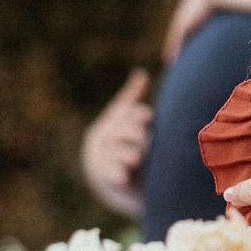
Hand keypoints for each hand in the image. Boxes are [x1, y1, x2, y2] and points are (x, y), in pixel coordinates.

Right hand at [82, 68, 152, 217]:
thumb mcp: (126, 119)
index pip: (124, 114)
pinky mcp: (101, 174)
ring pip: (114, 152)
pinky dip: (116, 174)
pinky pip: (108, 173)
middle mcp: (105, 136)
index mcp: (114, 120)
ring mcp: (101, 155)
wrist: (109, 173)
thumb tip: (140, 72)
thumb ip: (132, 98)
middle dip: (132, 133)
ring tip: (136, 158)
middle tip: (144, 136)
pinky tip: (124, 177)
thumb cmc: (124, 140)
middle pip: (119, 131)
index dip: (136, 114)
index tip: (149, 116)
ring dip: (125, 154)